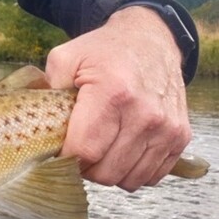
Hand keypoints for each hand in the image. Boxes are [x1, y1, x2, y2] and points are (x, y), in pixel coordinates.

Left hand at [45, 5, 191, 191]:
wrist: (151, 39)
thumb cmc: (104, 50)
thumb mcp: (66, 57)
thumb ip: (48, 89)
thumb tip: (38, 124)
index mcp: (112, 92)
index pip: (85, 150)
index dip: (66, 158)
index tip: (58, 151)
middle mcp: (144, 113)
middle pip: (106, 171)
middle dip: (85, 168)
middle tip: (77, 151)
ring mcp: (166, 128)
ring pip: (129, 179)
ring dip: (109, 172)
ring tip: (99, 150)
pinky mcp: (180, 137)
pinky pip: (152, 175)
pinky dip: (133, 171)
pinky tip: (120, 152)